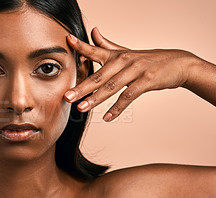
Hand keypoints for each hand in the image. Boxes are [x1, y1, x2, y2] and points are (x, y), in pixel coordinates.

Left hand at [64, 27, 196, 121]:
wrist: (179, 63)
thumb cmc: (148, 59)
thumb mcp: (126, 51)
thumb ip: (106, 44)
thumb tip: (93, 31)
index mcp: (116, 55)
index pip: (95, 49)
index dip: (81, 45)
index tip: (67, 40)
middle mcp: (123, 61)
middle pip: (98, 76)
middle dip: (81, 87)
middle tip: (67, 97)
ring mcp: (135, 70)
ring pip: (111, 87)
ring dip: (95, 99)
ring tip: (81, 108)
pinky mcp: (146, 81)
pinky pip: (128, 96)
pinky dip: (117, 108)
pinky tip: (107, 118)